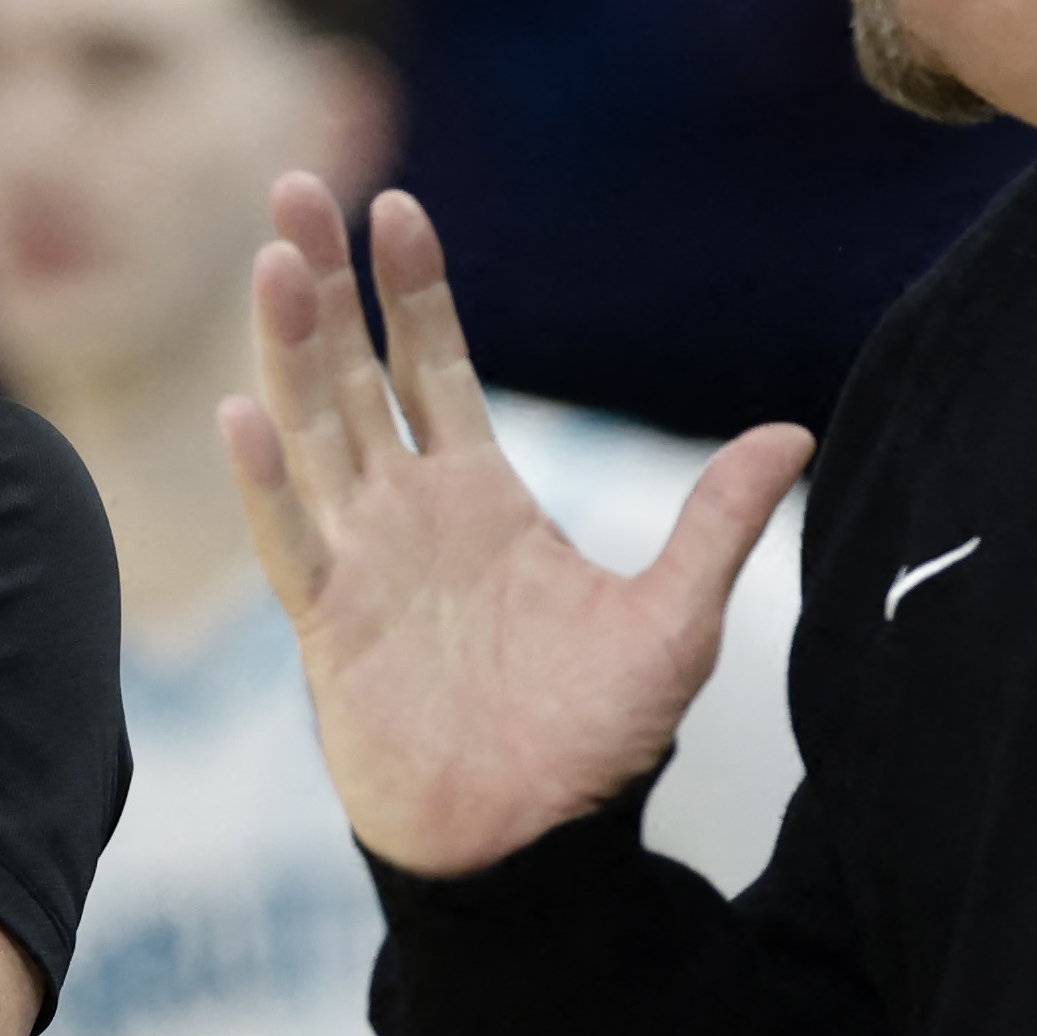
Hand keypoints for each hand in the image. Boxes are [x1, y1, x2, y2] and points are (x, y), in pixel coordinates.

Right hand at [222, 174, 811, 876]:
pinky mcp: (329, 630)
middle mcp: (408, 516)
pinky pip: (289, 543)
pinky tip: (242, 413)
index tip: (395, 206)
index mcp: (480, 497)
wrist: (533, 849)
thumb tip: (794, 435)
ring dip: (288, 350)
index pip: (434, 366)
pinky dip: (265, 482)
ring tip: (273, 262)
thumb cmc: (595, 741)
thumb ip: (719, 522)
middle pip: (352, 373)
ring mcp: (360, 566)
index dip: (410, 287)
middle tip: (296, 186)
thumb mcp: (677, 619)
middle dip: (325, 282)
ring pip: (310, 434)